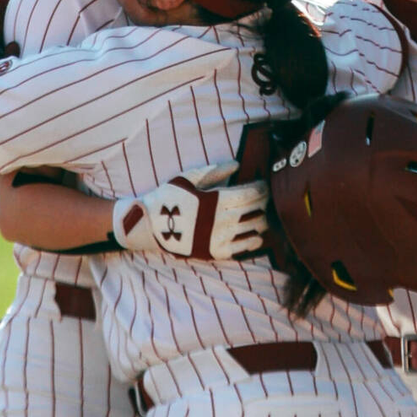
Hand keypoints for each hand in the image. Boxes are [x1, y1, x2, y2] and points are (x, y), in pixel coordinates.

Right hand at [112, 168, 268, 260]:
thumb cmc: (168, 198)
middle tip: (268, 198)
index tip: (265, 184)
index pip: (249, 194)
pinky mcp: (214, 252)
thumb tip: (237, 164)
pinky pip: (240, 249)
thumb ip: (214, 171)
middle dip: (264, 203)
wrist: (149, 226)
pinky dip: (251, 242)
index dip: (261, 188)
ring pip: (251, 230)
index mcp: (214, 199)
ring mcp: (218, 238)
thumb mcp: (188, 178)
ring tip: (264, 216)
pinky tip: (256, 236)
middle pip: (254, 210)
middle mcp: (220, 220)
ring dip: (261, 221)